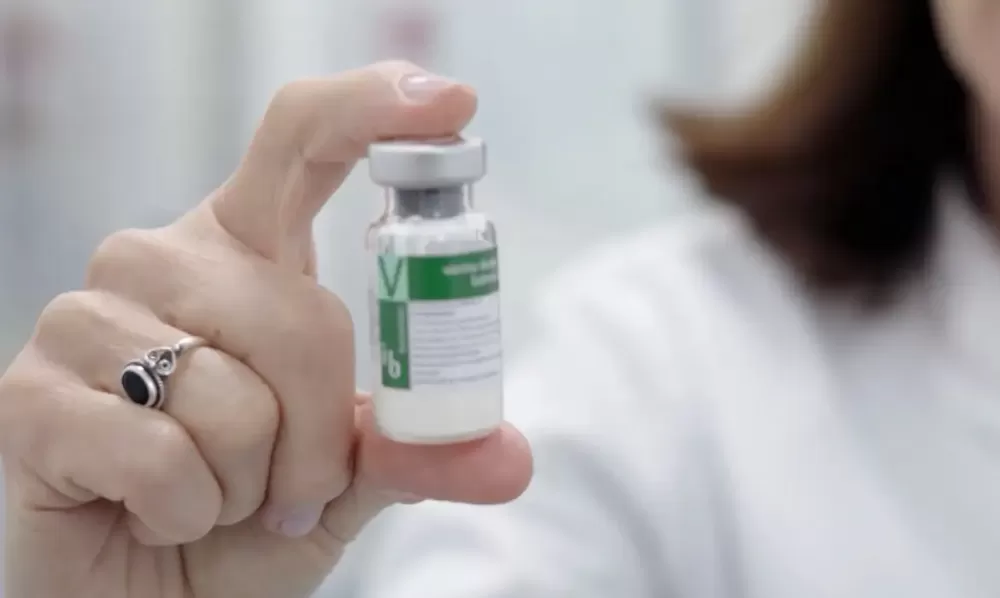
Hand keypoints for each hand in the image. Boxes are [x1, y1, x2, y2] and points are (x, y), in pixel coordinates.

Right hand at [0, 61, 532, 597]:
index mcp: (246, 255)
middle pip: (301, 314)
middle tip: (283, 489)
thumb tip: (510, 458)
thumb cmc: (243, 519)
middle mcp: (164, 261)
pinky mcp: (28, 393)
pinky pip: (161, 454)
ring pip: (232, 395)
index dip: (372, 109)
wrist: (147, 595)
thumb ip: (414, 452)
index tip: (451, 102)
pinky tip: (149, 508)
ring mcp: (89, 319)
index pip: (301, 142)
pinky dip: (185, 511)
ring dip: (250, 482)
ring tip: (210, 493)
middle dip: (318, 435)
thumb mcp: (343, 481)